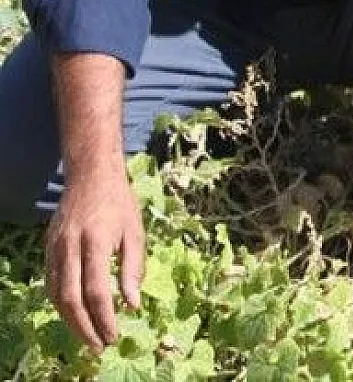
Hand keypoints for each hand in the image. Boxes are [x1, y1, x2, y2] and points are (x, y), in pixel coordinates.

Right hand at [46, 165, 143, 352]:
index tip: (114, 336)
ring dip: (71, 320)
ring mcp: (55, 248)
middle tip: (100, 345)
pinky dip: (62, 304)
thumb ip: (133, 268)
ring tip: (89, 336)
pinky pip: (51, 284)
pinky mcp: (48, 249)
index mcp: (97, 241)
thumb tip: (132, 304)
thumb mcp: (135, 231)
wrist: (90, 176)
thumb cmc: (119, 203)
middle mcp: (70, 247)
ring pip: (56, 295)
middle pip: (71, 299)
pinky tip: (75, 314)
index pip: (97, 290)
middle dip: (84, 327)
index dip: (104, 317)